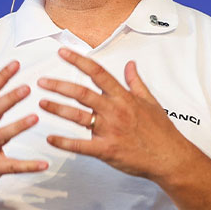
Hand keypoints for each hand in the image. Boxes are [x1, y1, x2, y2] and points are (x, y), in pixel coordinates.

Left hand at [38, 48, 195, 180]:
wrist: (169, 157)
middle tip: (42, 82)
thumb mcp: (150, 101)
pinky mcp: (107, 150)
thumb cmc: (161, 130)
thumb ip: (136, 82)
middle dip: (59, 86)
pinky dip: (64, 142)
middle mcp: (114, 110)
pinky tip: (50, 138)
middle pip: (82, 93)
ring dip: (57, 109)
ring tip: (41, 103)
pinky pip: (81, 146)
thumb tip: (130, 64)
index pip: (98, 73)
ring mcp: (110, 130)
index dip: (78, 61)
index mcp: (123, 97)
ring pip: (78, 116)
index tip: (62, 52)